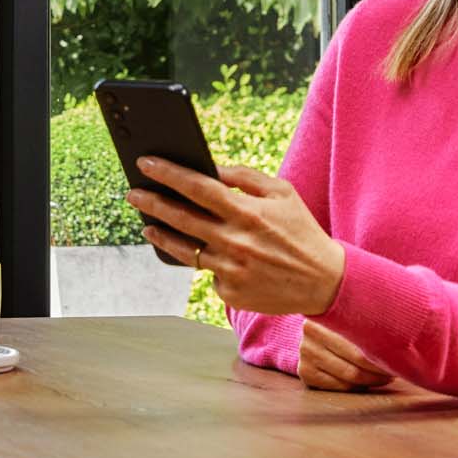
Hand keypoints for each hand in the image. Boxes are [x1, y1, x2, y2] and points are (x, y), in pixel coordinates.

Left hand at [127, 159, 345, 317]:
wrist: (324, 281)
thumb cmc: (300, 230)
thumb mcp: (282, 193)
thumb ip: (245, 177)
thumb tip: (210, 169)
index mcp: (248, 213)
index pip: (197, 188)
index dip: (168, 174)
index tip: (145, 163)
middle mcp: (236, 242)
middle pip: (181, 218)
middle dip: (152, 202)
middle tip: (132, 193)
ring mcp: (231, 270)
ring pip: (185, 250)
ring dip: (161, 234)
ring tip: (148, 224)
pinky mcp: (231, 293)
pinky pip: (207, 272)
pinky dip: (204, 261)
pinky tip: (203, 253)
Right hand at [296, 318, 392, 391]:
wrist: (315, 328)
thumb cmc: (344, 320)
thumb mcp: (352, 312)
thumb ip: (370, 317)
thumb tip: (407, 329)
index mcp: (325, 315)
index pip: (359, 340)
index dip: (382, 351)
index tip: (400, 355)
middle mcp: (310, 335)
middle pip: (356, 361)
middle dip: (381, 369)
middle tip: (398, 370)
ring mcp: (305, 354)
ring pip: (349, 377)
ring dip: (373, 379)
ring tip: (387, 376)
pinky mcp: (305, 372)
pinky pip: (339, 386)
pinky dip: (358, 386)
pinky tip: (370, 380)